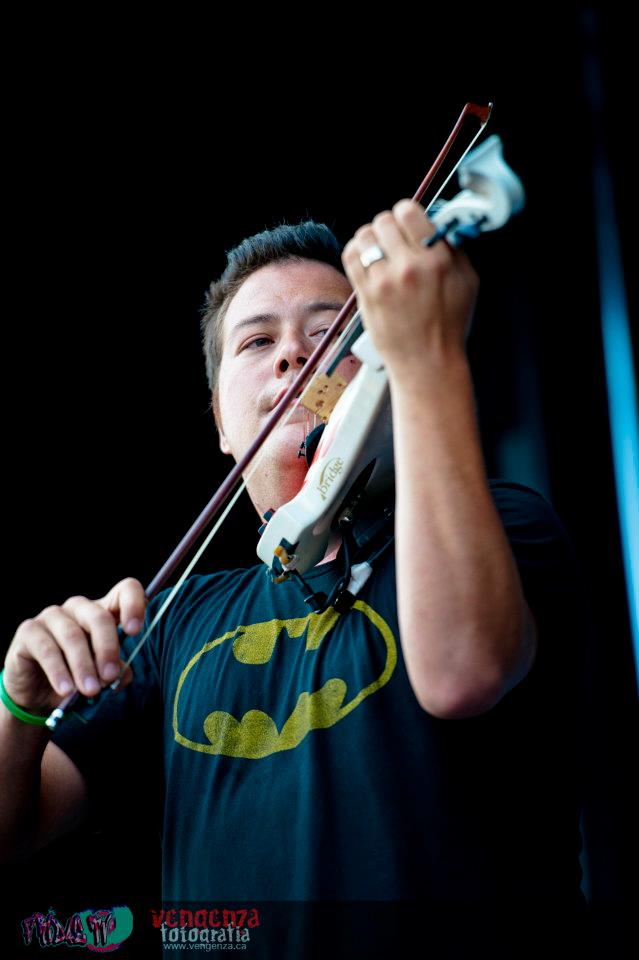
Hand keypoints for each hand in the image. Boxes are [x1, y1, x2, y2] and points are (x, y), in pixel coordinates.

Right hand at [2, 578, 145, 712]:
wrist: (37, 694)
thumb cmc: (76, 677)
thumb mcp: (101, 676)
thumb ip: (116, 672)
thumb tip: (120, 674)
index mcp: (103, 612)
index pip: (125, 591)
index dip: (133, 605)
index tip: (134, 631)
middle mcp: (79, 608)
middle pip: (99, 617)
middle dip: (107, 649)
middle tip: (109, 676)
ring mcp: (52, 616)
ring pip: (73, 635)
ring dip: (83, 666)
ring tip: (90, 690)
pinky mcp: (29, 630)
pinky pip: (46, 649)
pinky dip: (59, 672)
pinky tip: (66, 690)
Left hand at [342, 199, 478, 371]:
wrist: (427, 362)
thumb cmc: (449, 325)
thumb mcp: (468, 281)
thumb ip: (454, 247)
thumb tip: (439, 222)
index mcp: (438, 259)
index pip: (409, 211)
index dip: (407, 214)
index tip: (408, 223)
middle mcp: (410, 267)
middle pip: (384, 220)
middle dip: (389, 227)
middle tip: (393, 241)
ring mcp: (385, 281)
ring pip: (364, 235)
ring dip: (371, 239)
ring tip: (379, 251)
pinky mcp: (366, 295)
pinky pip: (351, 256)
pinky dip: (357, 253)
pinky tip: (367, 261)